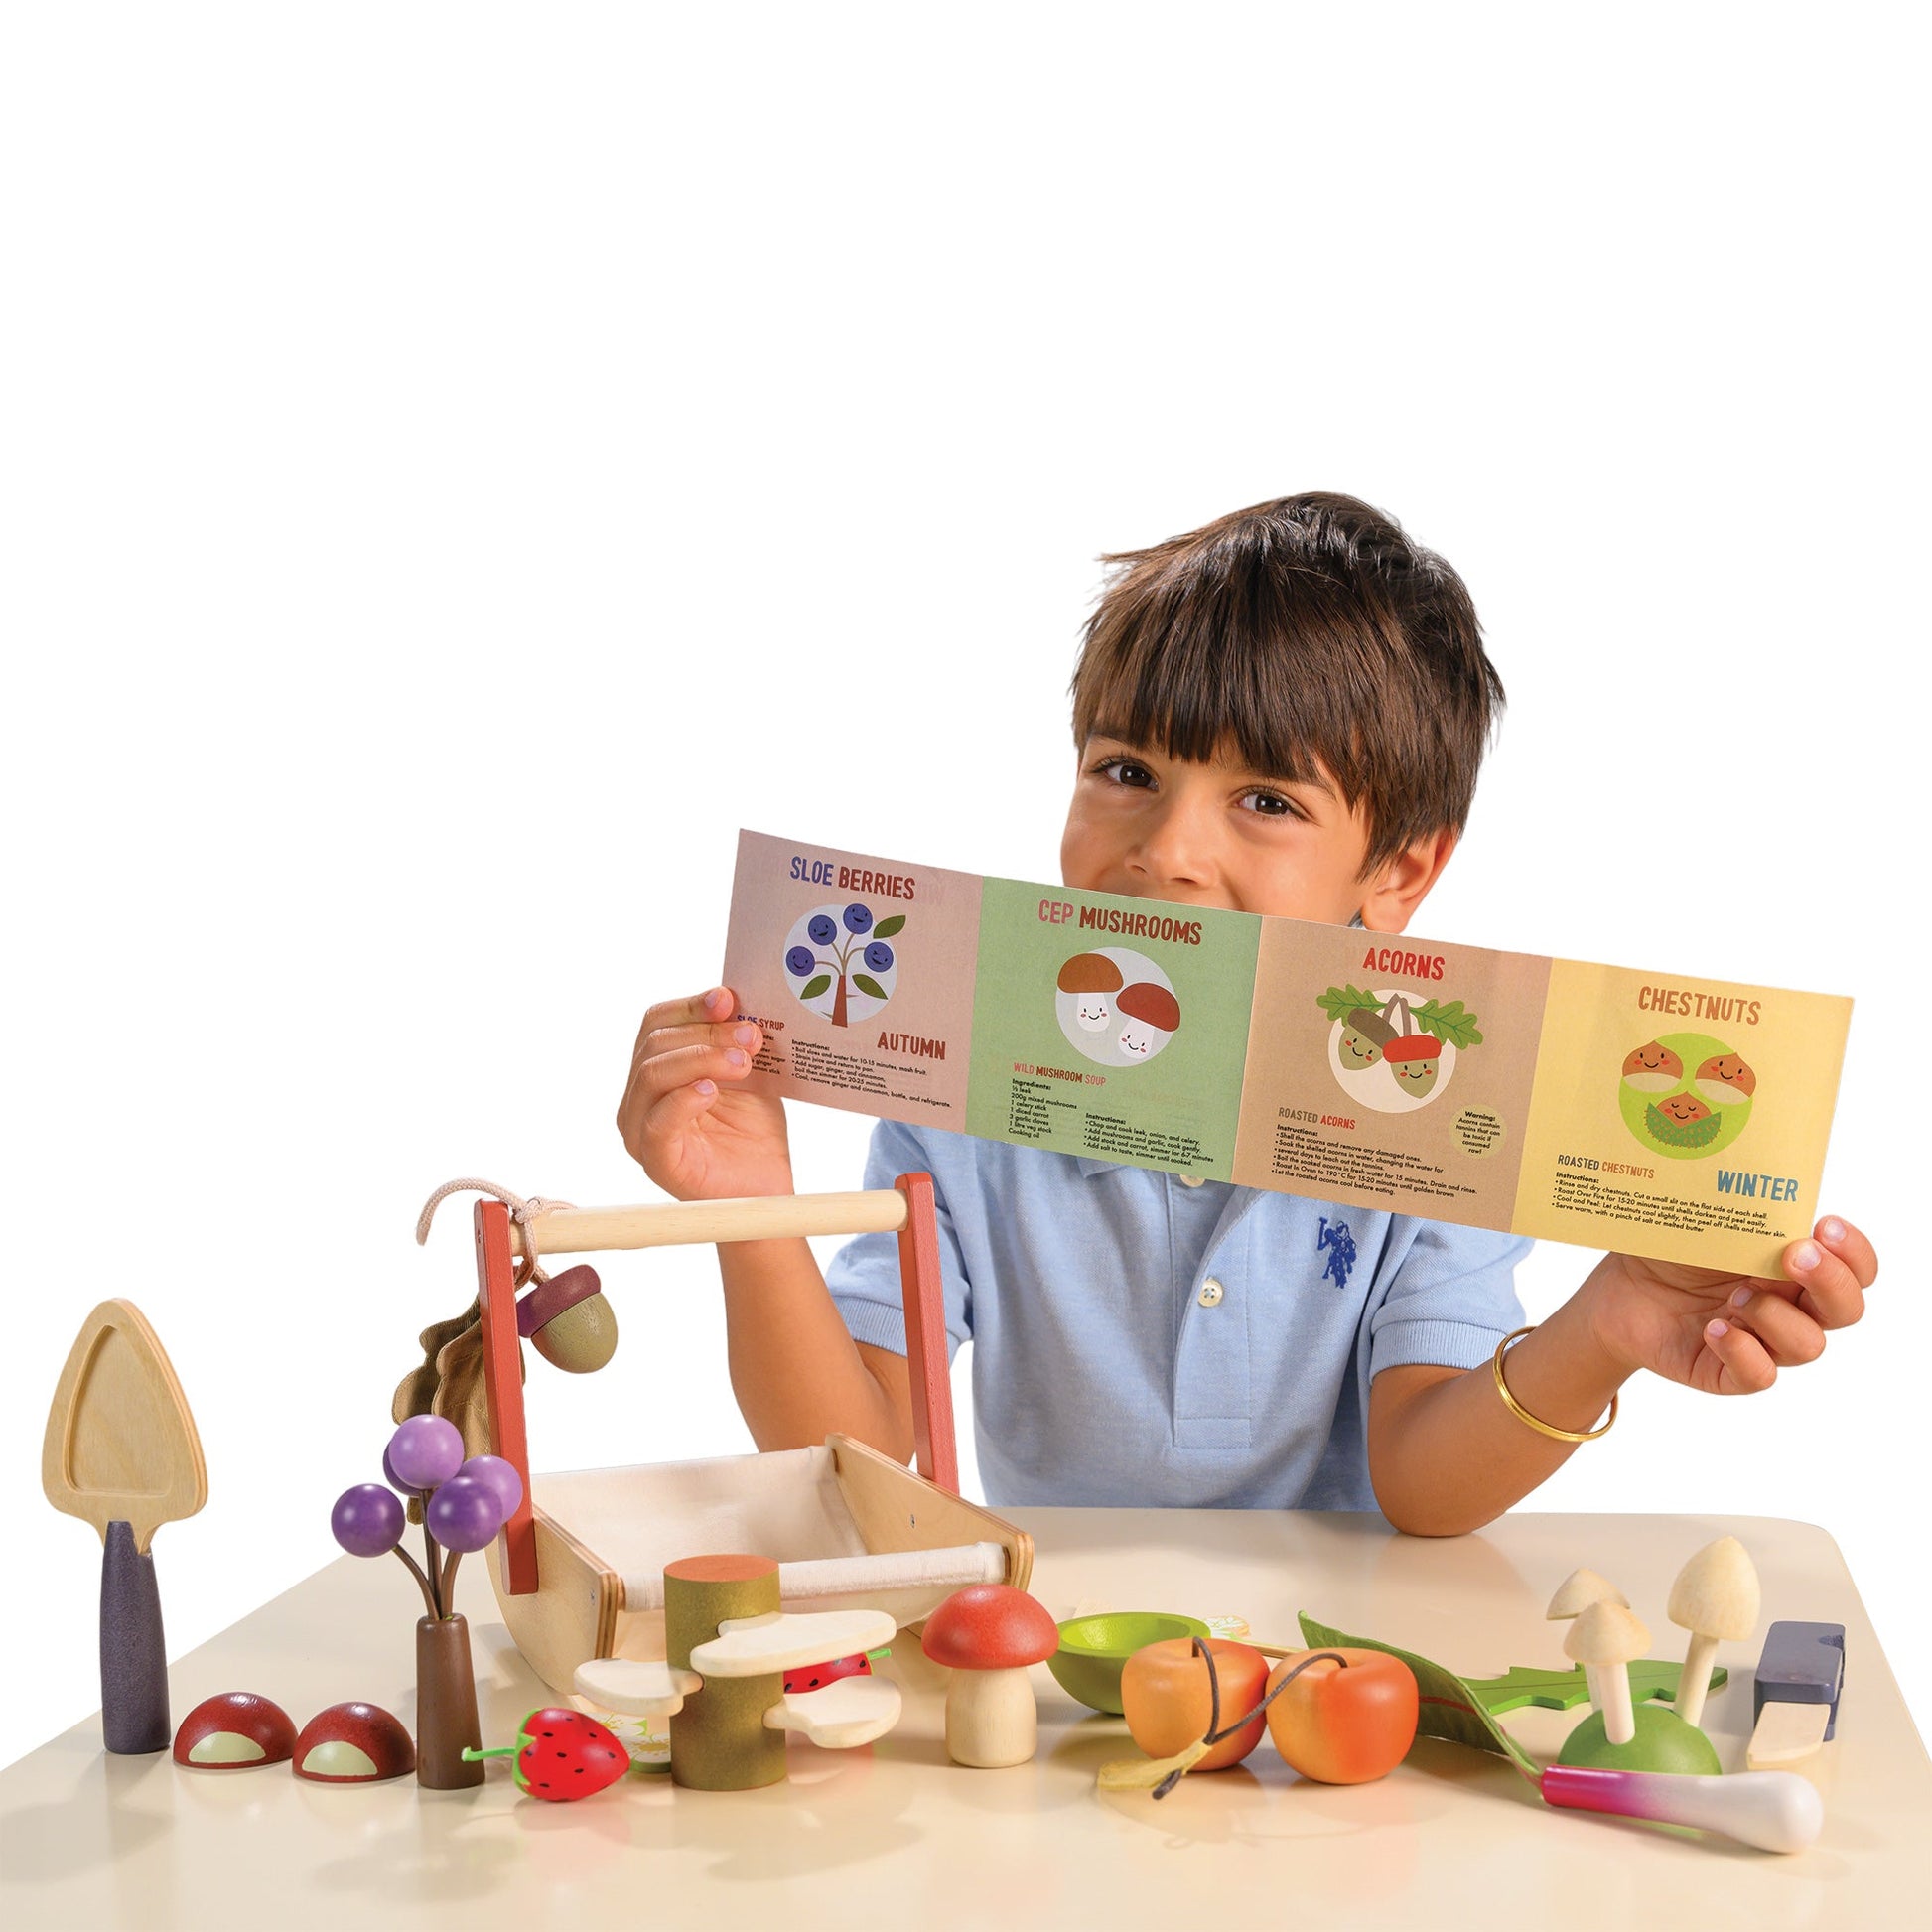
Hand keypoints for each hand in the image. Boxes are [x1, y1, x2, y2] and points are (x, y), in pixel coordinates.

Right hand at [616, 986, 793, 1201]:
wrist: (767, 1187)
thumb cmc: (752, 1131)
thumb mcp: (748, 1073)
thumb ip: (736, 1040)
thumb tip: (734, 999)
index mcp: (656, 1070)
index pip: (657, 1022)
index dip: (691, 1005)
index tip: (727, 998)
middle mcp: (639, 1097)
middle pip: (655, 1044)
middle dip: (706, 1032)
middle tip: (749, 1036)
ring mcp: (641, 1129)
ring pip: (652, 1075)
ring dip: (701, 1058)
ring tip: (742, 1063)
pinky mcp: (656, 1160)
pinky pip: (657, 1122)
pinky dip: (683, 1099)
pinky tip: (711, 1090)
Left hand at [1586, 1217, 1875, 1394]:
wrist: (1616, 1288)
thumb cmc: (1669, 1247)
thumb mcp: (1704, 1219)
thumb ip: (1741, 1208)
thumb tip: (1758, 1175)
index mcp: (1794, 1265)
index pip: (1854, 1267)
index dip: (1853, 1252)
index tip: (1825, 1225)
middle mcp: (1789, 1306)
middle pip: (1846, 1309)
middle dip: (1829, 1281)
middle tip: (1794, 1256)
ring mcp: (1762, 1341)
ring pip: (1807, 1345)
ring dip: (1774, 1315)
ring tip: (1734, 1296)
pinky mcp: (1729, 1372)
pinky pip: (1760, 1375)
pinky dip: (1742, 1352)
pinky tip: (1713, 1328)